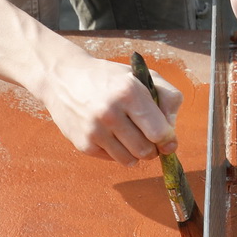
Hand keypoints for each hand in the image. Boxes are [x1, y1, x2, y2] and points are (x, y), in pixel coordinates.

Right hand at [34, 51, 182, 165]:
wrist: (63, 78)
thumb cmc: (108, 78)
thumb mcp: (141, 76)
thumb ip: (167, 98)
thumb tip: (172, 132)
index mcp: (129, 92)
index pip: (159, 132)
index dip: (168, 139)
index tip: (167, 139)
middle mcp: (110, 112)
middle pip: (146, 150)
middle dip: (152, 147)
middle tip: (147, 136)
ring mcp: (94, 130)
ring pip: (130, 160)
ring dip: (136, 152)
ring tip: (130, 136)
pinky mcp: (83, 144)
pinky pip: (113, 160)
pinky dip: (117, 152)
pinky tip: (111, 135)